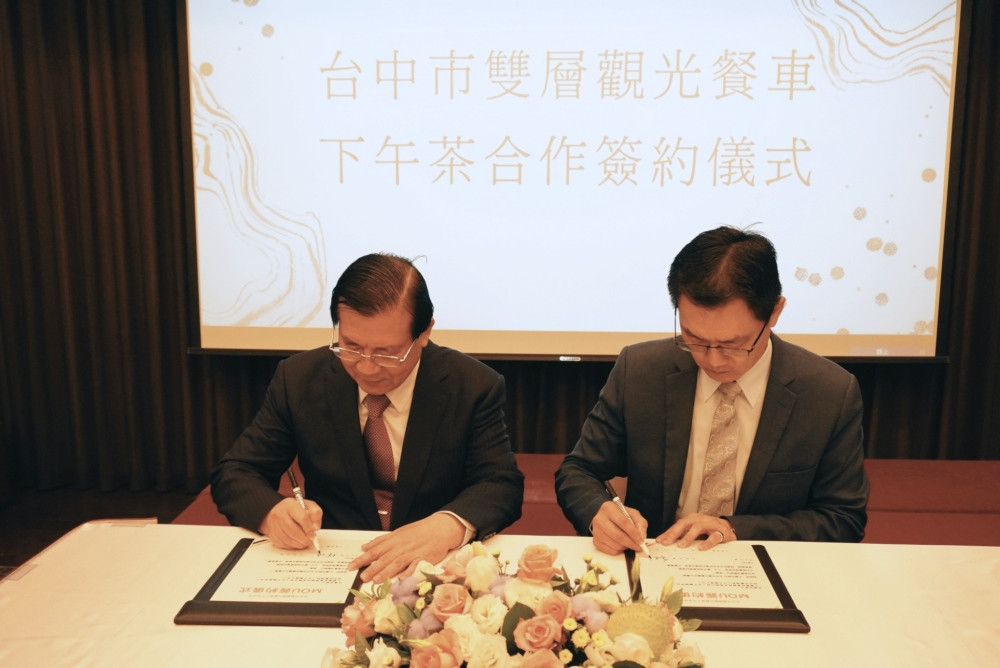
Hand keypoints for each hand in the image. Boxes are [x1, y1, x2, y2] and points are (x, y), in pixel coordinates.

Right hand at [258, 497, 322, 549]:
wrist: (278, 512)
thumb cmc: (296, 510)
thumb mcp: (308, 506)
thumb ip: (316, 514)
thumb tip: (316, 527)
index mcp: (290, 505)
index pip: (302, 517)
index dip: (309, 527)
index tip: (314, 533)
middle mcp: (279, 515)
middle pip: (294, 531)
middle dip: (305, 538)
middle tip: (311, 539)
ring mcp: (274, 526)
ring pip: (289, 540)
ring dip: (300, 543)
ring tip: (305, 541)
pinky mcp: (273, 536)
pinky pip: (284, 545)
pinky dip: (293, 546)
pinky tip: (297, 541)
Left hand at [349, 513, 465, 583]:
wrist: (440, 528)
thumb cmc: (419, 531)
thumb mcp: (398, 533)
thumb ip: (382, 541)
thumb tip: (365, 547)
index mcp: (394, 539)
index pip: (375, 550)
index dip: (362, 559)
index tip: (350, 566)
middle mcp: (401, 546)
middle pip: (384, 557)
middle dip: (372, 568)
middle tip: (361, 577)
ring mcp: (413, 552)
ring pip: (397, 562)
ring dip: (386, 571)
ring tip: (375, 580)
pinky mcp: (424, 558)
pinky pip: (415, 566)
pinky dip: (408, 572)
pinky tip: (401, 579)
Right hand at [590, 501, 648, 554]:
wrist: (608, 517)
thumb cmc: (621, 515)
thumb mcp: (633, 514)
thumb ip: (640, 524)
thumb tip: (641, 538)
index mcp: (609, 508)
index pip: (622, 521)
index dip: (633, 532)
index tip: (641, 540)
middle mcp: (599, 519)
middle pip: (617, 535)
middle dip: (631, 543)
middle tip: (638, 546)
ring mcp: (596, 531)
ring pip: (614, 545)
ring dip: (625, 547)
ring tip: (629, 543)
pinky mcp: (595, 541)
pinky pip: (610, 551)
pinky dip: (619, 551)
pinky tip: (622, 545)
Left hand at [657, 513, 733, 550]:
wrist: (729, 528)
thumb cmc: (709, 531)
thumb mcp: (695, 532)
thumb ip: (684, 536)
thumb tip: (669, 544)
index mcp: (692, 519)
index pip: (677, 525)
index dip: (668, 533)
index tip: (660, 541)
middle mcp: (699, 520)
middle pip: (684, 524)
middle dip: (674, 533)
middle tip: (666, 543)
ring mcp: (710, 524)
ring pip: (698, 528)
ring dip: (688, 536)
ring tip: (681, 545)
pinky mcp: (721, 531)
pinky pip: (713, 537)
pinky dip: (707, 542)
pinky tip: (701, 548)